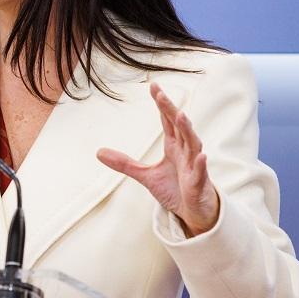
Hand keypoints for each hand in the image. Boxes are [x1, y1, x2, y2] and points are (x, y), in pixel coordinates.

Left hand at [96, 82, 220, 236]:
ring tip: (181, 116)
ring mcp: (193, 166)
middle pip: (178, 126)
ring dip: (187, 130)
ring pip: (192, 144)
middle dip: (170, 110)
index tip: (154, 86)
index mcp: (173, 146)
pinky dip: (200, 163)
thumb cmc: (174, 189)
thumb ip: (124, 163)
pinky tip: (200, 155)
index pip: (167, 120)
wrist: (191, 211)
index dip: (161, 104)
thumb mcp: (145, 175)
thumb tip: (98, 152)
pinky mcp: (198, 183)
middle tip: (160, 94)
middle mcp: (185, 151)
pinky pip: (200, 171)